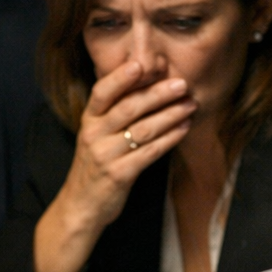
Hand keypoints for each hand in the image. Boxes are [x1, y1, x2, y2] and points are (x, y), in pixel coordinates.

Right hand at [34, 60, 196, 271]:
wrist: (82, 206)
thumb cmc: (94, 167)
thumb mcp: (95, 135)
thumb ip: (113, 113)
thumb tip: (142, 83)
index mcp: (89, 121)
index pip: (102, 93)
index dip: (120, 77)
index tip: (141, 65)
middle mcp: (94, 135)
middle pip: (129, 108)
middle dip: (158, 94)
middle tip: (181, 84)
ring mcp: (106, 155)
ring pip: (143, 129)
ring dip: (170, 115)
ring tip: (190, 104)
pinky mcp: (119, 174)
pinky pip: (149, 152)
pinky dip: (169, 139)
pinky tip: (184, 128)